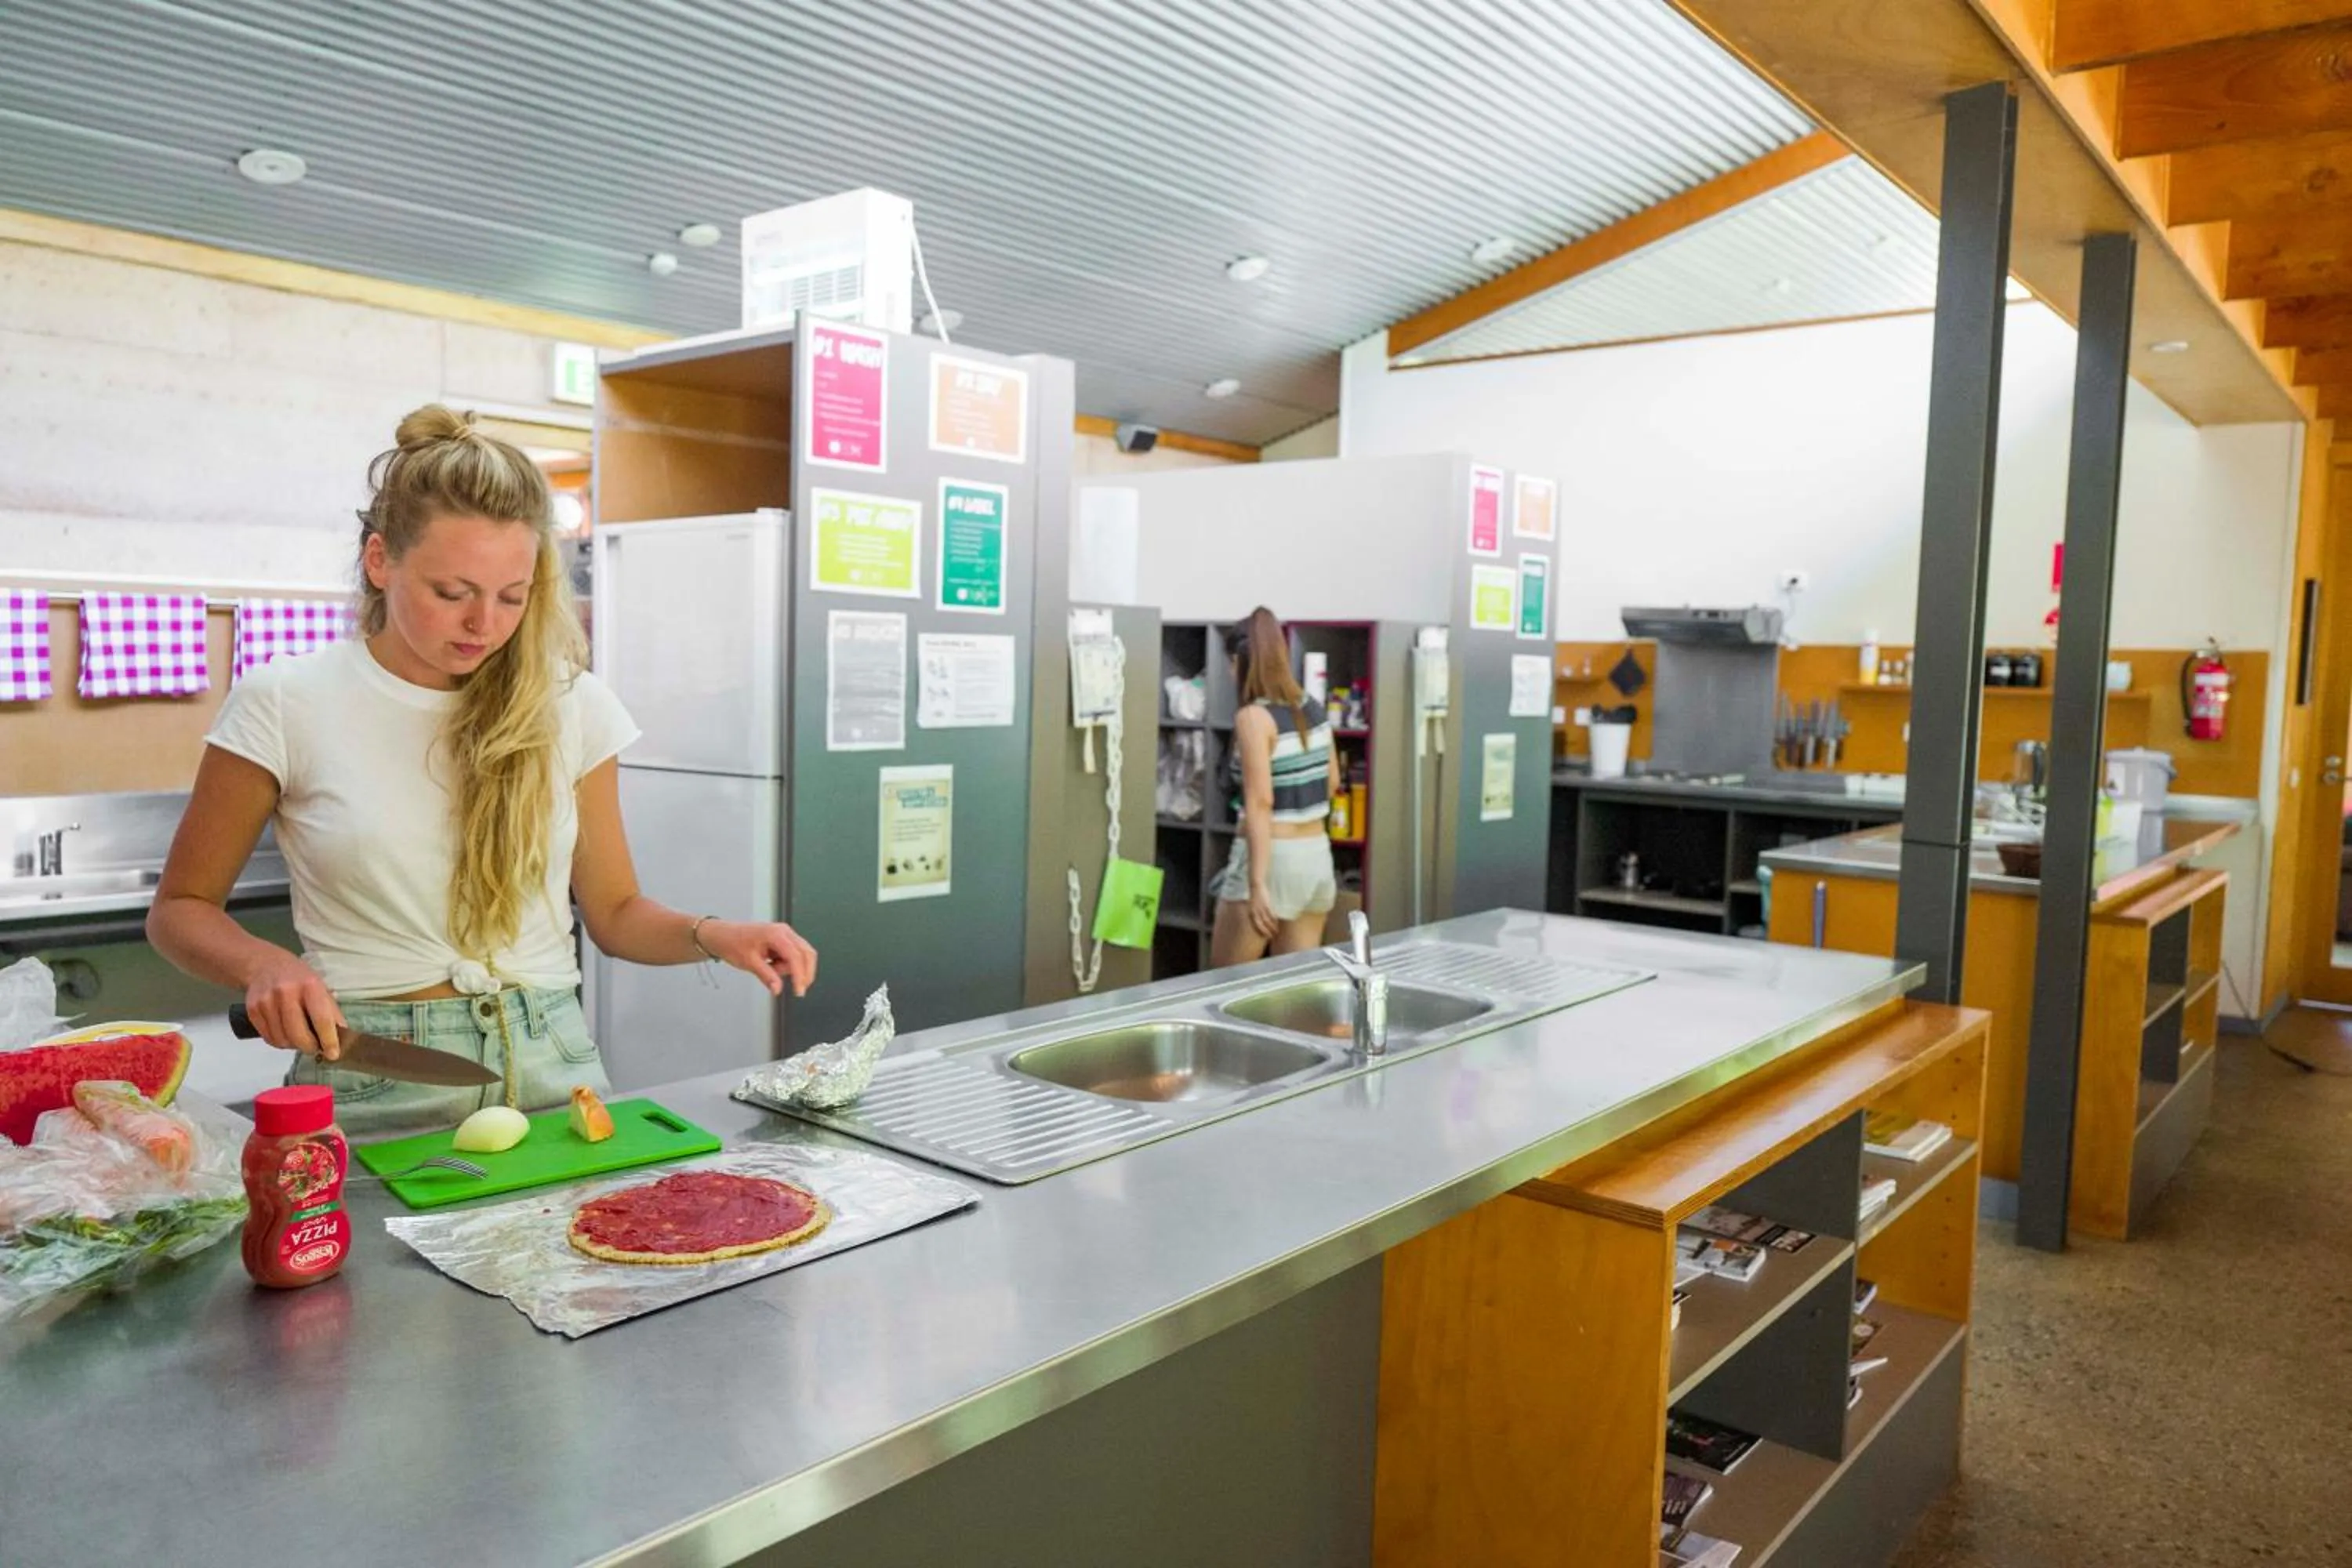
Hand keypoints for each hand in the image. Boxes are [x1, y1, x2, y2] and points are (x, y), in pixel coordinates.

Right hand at [243, 950, 345, 1057]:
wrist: (265, 965)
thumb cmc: (299, 978)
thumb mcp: (321, 988)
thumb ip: (332, 1012)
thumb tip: (342, 1038)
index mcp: (309, 986)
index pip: (321, 1019)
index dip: (329, 1040)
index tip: (333, 1054)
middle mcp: (286, 993)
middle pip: (298, 1034)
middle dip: (310, 1047)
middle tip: (316, 1048)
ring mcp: (266, 1002)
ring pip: (282, 1040)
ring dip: (294, 1046)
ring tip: (300, 1039)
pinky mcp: (253, 1010)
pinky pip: (268, 1038)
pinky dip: (280, 1042)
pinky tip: (286, 1034)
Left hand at [699, 919, 818, 997]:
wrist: (722, 935)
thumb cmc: (732, 943)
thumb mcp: (749, 962)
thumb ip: (766, 976)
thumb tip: (777, 989)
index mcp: (775, 934)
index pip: (795, 957)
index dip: (800, 975)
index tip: (799, 991)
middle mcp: (784, 931)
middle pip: (806, 954)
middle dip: (804, 972)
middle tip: (798, 989)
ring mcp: (785, 934)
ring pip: (801, 955)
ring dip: (791, 968)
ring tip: (769, 968)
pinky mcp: (783, 939)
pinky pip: (794, 954)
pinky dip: (787, 964)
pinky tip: (772, 965)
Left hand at [1247, 883, 1278, 939]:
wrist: (1256, 886)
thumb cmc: (1255, 896)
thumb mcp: (1253, 906)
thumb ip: (1255, 913)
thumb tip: (1261, 919)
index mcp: (1250, 913)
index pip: (1256, 925)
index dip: (1261, 931)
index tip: (1265, 936)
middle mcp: (1255, 912)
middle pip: (1261, 925)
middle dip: (1267, 932)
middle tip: (1272, 937)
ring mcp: (1261, 909)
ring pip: (1267, 921)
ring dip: (1272, 927)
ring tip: (1276, 932)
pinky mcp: (1266, 905)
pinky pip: (1271, 915)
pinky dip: (1274, 920)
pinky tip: (1277, 923)